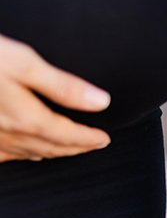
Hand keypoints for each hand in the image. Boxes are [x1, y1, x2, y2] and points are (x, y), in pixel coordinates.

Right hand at [0, 34, 110, 161]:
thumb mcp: (23, 62)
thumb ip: (63, 86)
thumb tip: (101, 102)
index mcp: (27, 119)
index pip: (68, 135)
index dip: (90, 138)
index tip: (105, 139)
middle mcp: (8, 135)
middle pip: (51, 148)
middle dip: (75, 148)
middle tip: (93, 146)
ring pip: (27, 153)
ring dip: (51, 153)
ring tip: (67, 150)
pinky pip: (3, 154)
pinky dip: (21, 154)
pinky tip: (24, 152)